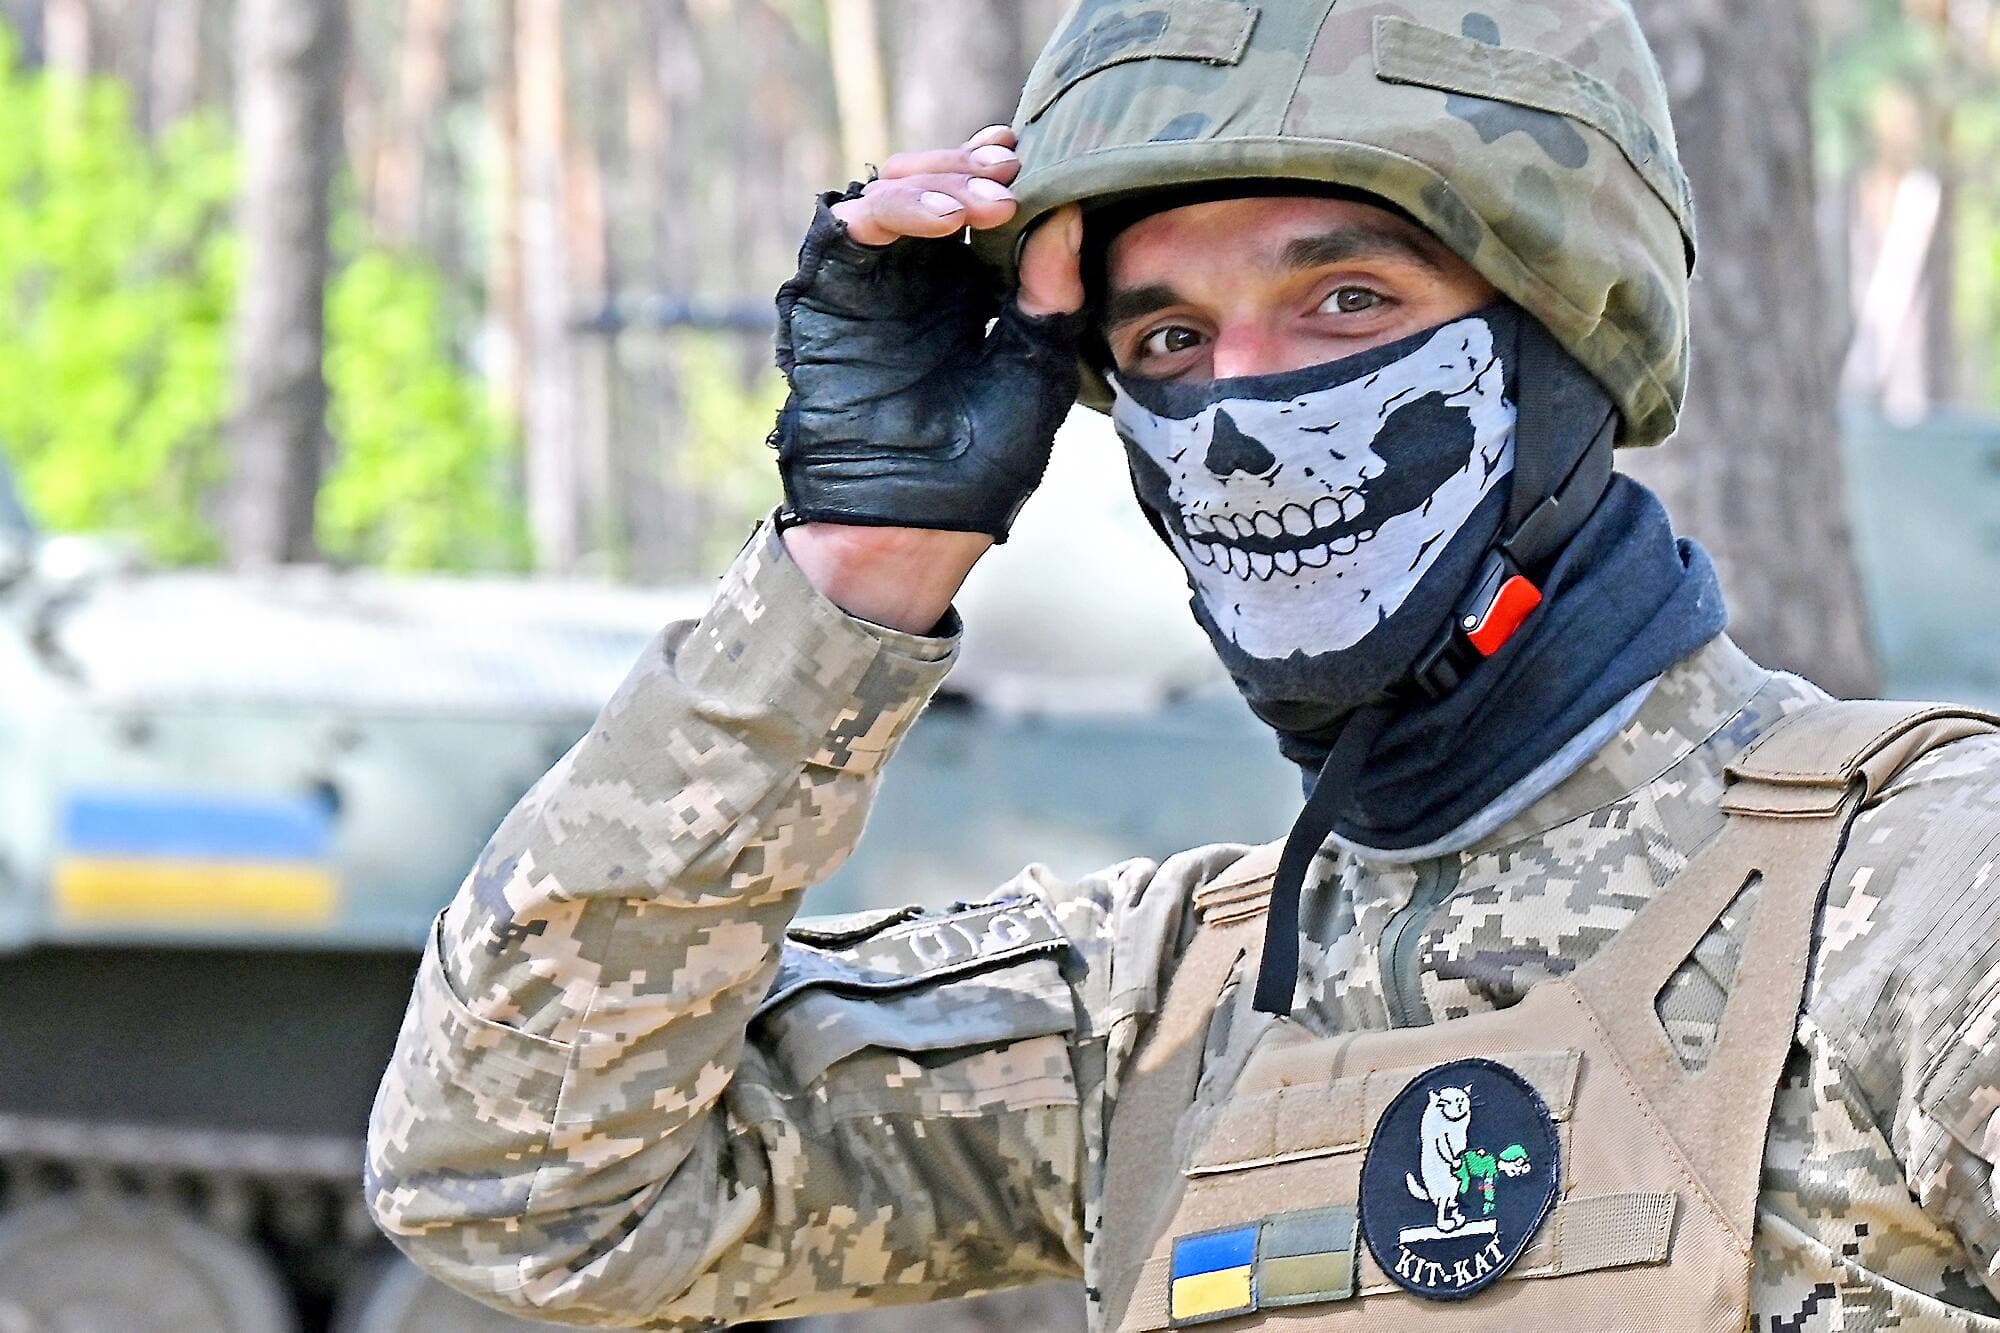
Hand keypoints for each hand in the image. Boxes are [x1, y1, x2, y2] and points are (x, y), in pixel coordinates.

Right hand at [773, 127, 1084, 631]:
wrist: (915, 527)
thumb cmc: (982, 466)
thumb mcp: (1035, 372)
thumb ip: (1049, 297)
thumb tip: (1066, 213)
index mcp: (967, 292)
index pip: (975, 206)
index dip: (995, 174)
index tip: (1032, 160)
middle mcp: (916, 280)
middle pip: (929, 184)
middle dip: (966, 169)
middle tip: (1007, 175)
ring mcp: (871, 288)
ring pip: (888, 195)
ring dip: (934, 185)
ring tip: (979, 204)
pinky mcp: (830, 302)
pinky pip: (845, 235)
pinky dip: (887, 211)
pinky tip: (936, 217)